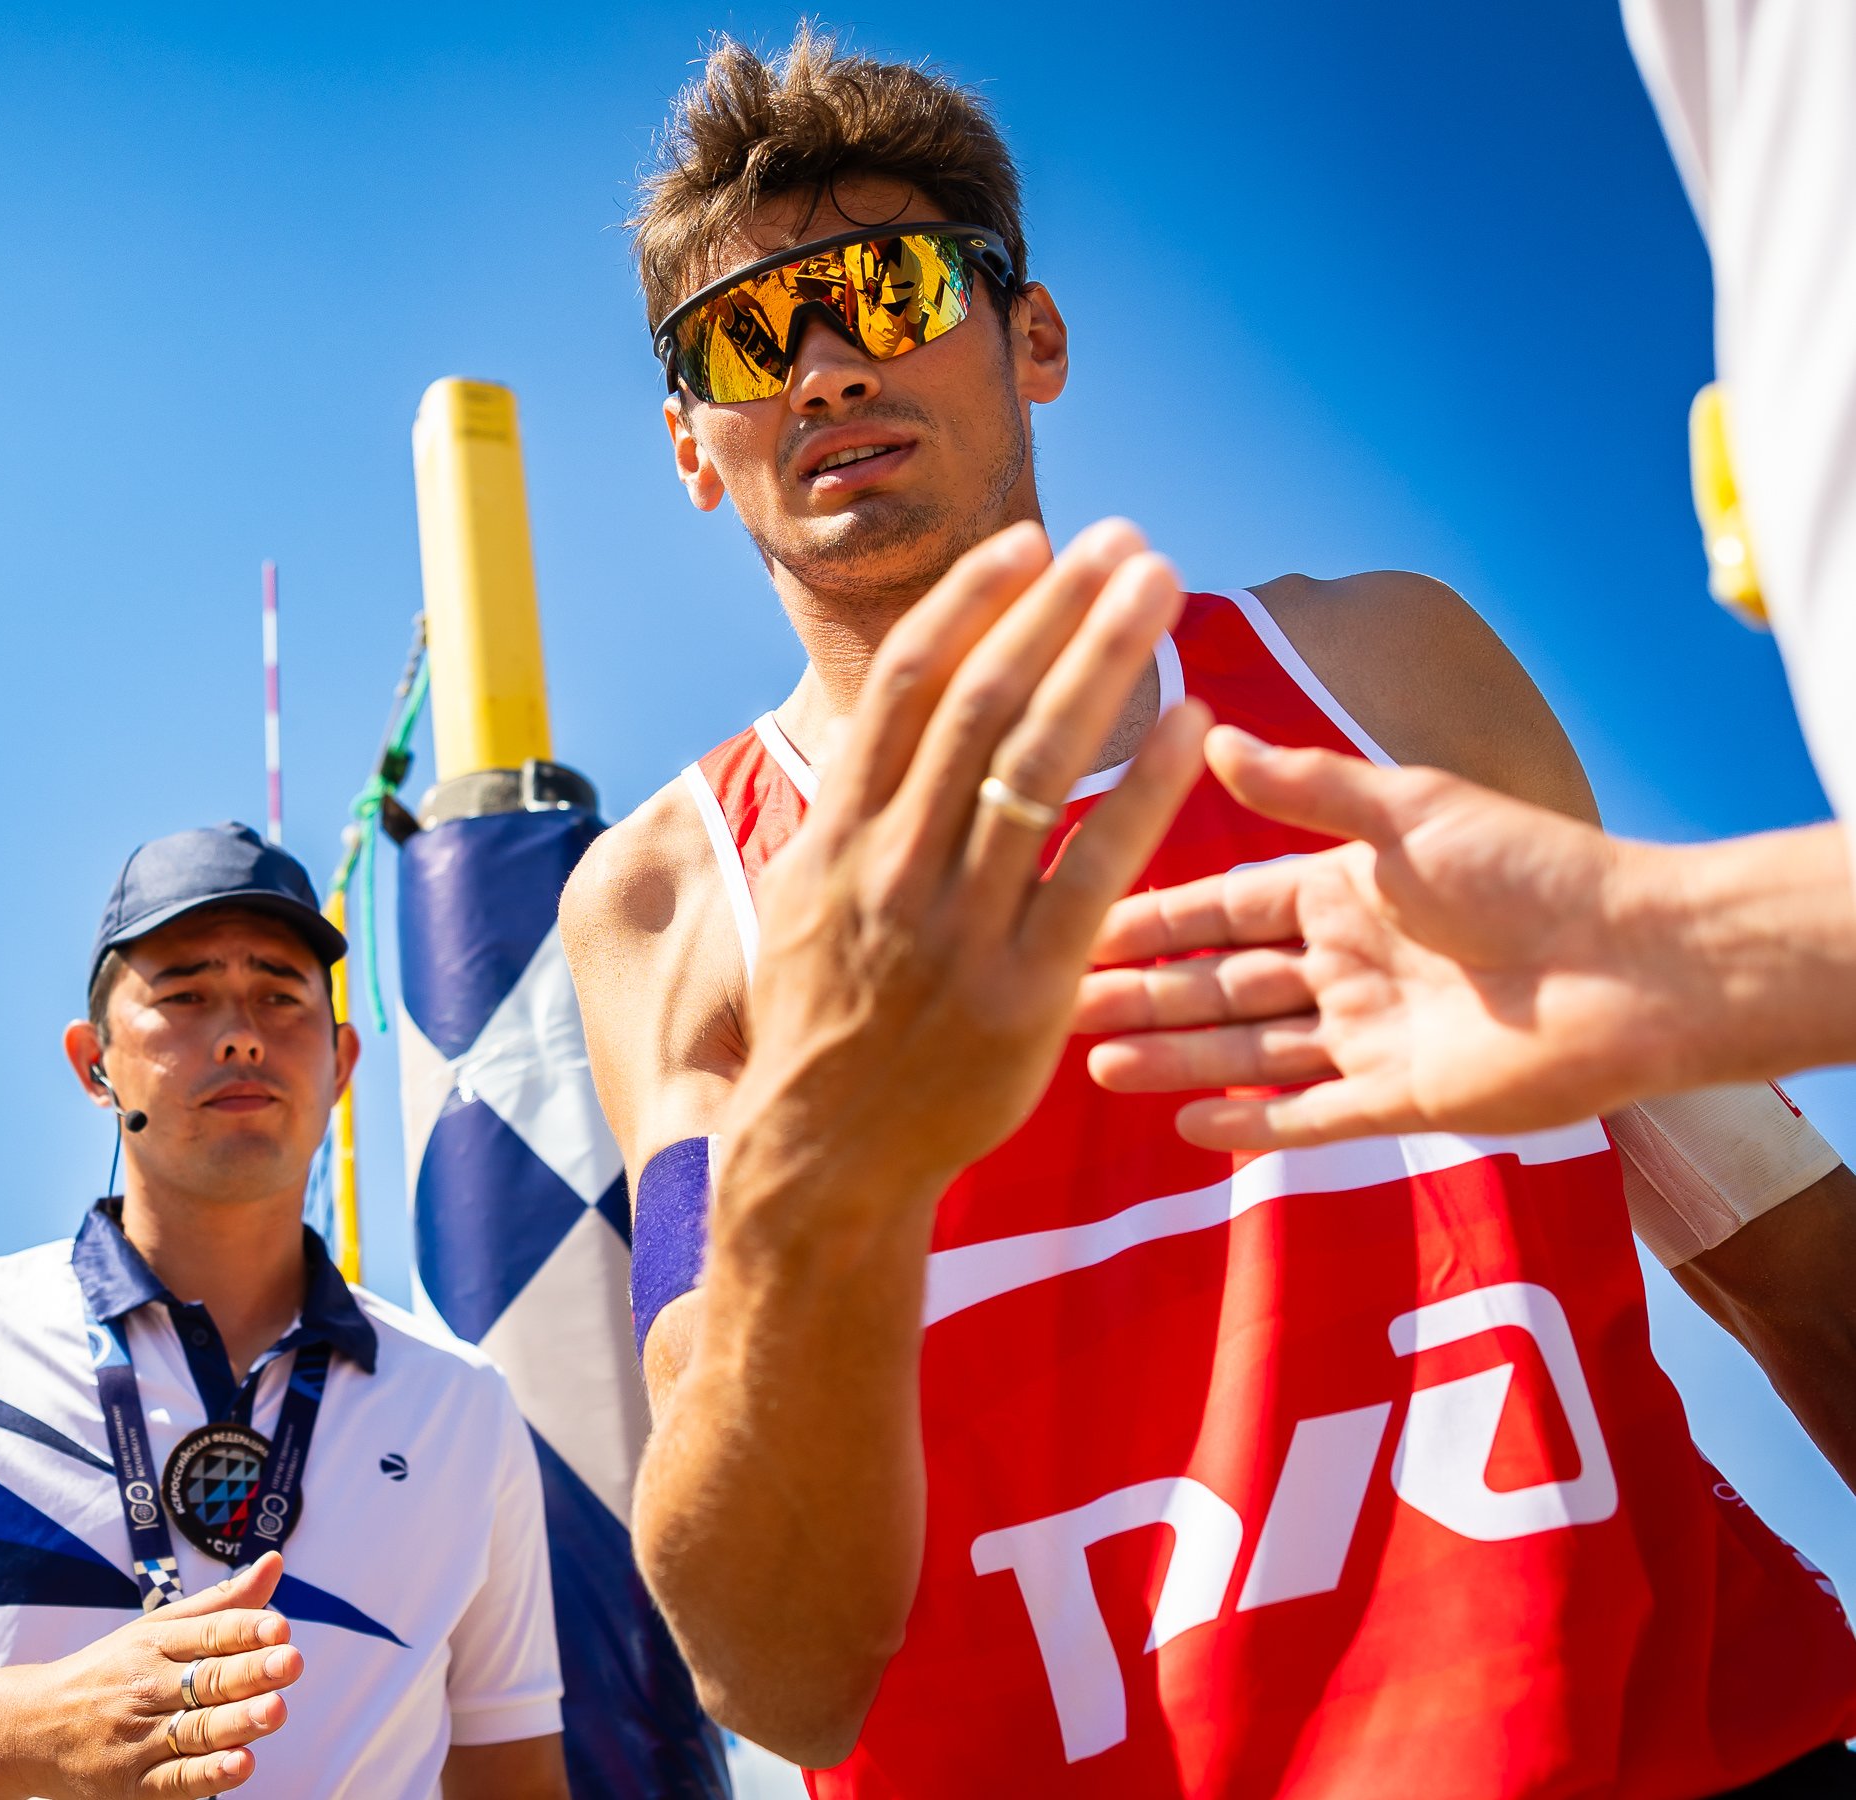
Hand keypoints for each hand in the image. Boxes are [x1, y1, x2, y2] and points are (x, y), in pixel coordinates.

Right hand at [0, 1552, 303, 1797]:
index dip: (243, 1630)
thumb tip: (275, 1561)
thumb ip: (221, 1605)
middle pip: (205, 1680)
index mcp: (153, 1644)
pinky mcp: (133, 1785)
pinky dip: (207, 1774)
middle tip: (290, 1662)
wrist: (30, 1727)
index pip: (204, 1634)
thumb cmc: (111, 1671)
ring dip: (237, 1722)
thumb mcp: (157, 1629)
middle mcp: (147, 1688)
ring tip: (275, 1710)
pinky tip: (240, 1764)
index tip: (280, 1627)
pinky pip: (175, 1780)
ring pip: (195, 1730)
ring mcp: (139, 1738)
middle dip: (250, 1672)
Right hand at [721, 518, 1212, 1213]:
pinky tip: (1196, 726)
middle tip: (1123, 539)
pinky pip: (1094, 870)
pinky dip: (1146, 790)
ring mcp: (956, 928)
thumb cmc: (825, 1027)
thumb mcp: (805, 906)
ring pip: (1037, 767)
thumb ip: (852, 817)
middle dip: (1054, 610)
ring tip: (1159, 589)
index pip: (905, 690)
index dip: (970, 606)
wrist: (826, 1157)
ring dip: (1103, 662)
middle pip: (981, 706)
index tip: (1027, 543)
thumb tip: (890, 723)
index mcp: (837, 838)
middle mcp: (891, 867)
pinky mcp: (1021, 991)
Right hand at [1074, 726, 1687, 1147]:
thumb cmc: (1533, 869)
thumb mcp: (1407, 812)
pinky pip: (1311, 1116)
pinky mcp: (1404, 1099)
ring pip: (1250, 1052)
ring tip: (1095, 1065)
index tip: (1076, 925)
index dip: (1152, 920)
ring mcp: (1373, 1035)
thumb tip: (1210, 738)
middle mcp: (1350, 963)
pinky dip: (1250, 1124)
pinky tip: (1185, 1126)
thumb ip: (1307, 786)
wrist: (1637, 963)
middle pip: (1222, 985)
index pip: (1224, 908)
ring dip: (1175, 1058)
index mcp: (1346, 889)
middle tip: (1056, 1006)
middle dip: (1142, 997)